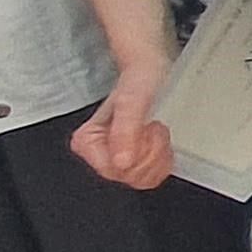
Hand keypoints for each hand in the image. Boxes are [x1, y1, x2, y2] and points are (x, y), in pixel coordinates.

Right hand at [68, 72, 173, 189]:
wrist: (152, 72)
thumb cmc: (140, 80)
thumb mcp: (133, 101)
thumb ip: (126, 130)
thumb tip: (121, 162)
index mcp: (87, 142)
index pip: (115, 171)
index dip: (140, 154)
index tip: (147, 129)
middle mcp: (97, 154)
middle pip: (130, 177)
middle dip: (151, 153)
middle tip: (153, 127)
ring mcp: (115, 159)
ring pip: (143, 180)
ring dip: (159, 154)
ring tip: (155, 130)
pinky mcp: (133, 160)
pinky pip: (152, 176)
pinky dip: (163, 159)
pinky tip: (160, 140)